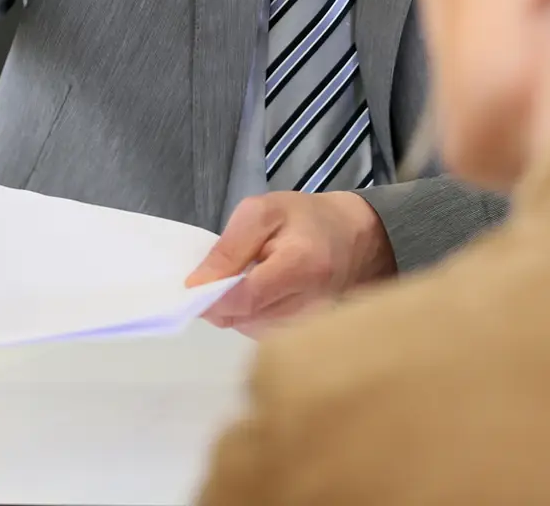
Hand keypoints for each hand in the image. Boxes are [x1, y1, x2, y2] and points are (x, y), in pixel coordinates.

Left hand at [184, 190, 394, 331]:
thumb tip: (195, 286)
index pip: (245, 298)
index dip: (212, 295)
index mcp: (301, 266)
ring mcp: (311, 327)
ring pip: (249, 330)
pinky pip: (262, 334)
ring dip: (236, 309)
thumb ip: (229, 248)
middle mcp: (310, 305)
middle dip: (221, 300)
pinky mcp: (308, 337)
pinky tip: (260, 294)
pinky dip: (251, 316)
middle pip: (243, 319)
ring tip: (248, 280)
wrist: (356, 239)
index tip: (193, 285)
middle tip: (225, 273)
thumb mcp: (262, 212)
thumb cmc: (306, 219)